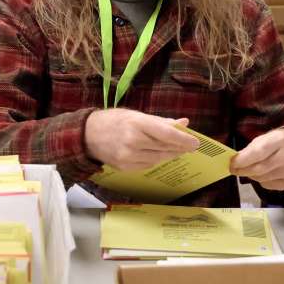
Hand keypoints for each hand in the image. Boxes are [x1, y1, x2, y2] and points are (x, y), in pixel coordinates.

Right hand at [84, 109, 199, 171]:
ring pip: (159, 158)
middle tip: (190, 145)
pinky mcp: (125, 168)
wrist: (88, 135)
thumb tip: (184, 123)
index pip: (167, 134)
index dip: (184, 139)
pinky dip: (156, 159)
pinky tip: (158, 154)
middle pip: (165, 148)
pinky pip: (148, 165)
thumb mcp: (137, 115)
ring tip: (177, 149)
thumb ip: (161, 121)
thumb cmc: (114, 120)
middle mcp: (133, 142)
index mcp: (137, 124)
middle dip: (180, 147)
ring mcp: (128, 157)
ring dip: (170, 154)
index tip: (195, 142)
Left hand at [230, 128, 283, 190]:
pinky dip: (262, 181)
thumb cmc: (279, 143)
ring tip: (253, 168)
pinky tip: (267, 173)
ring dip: (252, 175)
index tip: (232, 164)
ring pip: (261, 178)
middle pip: (258, 169)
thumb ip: (251, 149)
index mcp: (280, 140)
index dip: (243, 160)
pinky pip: (268, 185)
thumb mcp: (266, 139)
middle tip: (234, 170)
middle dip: (243, 170)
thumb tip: (235, 162)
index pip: (258, 152)